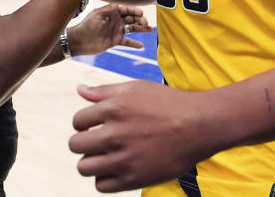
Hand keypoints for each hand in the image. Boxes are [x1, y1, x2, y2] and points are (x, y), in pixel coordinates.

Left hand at [68, 4, 150, 55]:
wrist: (79, 41)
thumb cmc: (87, 26)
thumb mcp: (98, 15)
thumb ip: (109, 10)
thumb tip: (120, 6)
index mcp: (112, 12)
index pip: (127, 10)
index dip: (135, 11)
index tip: (141, 14)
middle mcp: (116, 21)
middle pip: (132, 19)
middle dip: (140, 20)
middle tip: (146, 24)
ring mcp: (117, 31)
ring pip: (132, 29)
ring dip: (141, 29)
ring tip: (150, 30)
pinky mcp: (115, 41)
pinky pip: (127, 42)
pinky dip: (134, 44)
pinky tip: (141, 46)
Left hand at [69, 81, 215, 191]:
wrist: (199, 126)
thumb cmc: (168, 104)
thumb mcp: (137, 89)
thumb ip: (105, 91)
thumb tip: (80, 89)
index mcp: (114, 108)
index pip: (78, 121)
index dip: (85, 123)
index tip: (97, 126)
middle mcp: (115, 134)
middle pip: (75, 145)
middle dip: (84, 142)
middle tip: (99, 142)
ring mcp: (123, 158)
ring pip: (84, 167)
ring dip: (92, 162)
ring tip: (107, 156)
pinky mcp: (133, 179)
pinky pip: (101, 185)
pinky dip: (104, 178)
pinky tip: (117, 168)